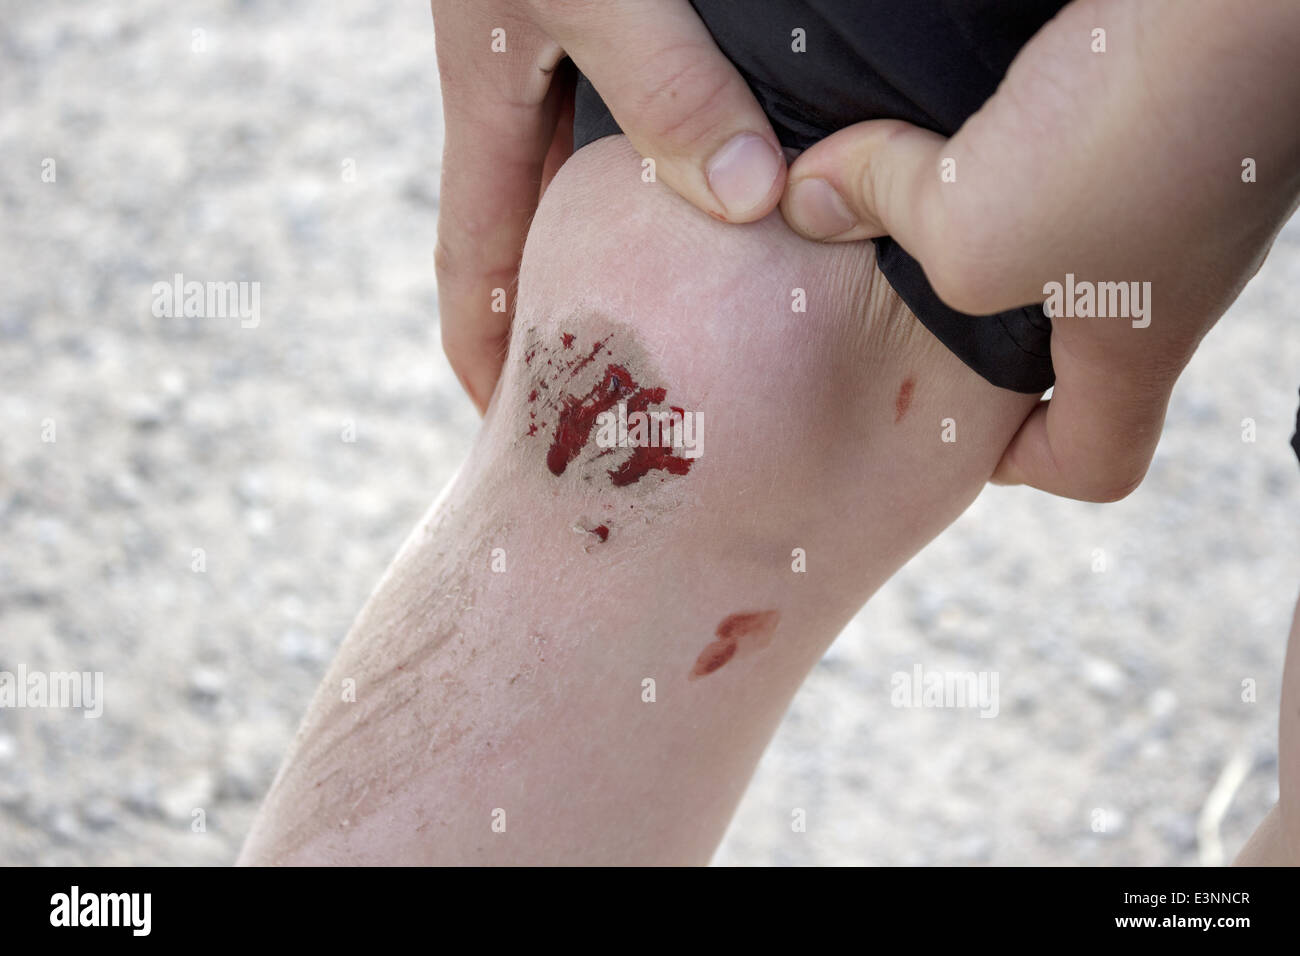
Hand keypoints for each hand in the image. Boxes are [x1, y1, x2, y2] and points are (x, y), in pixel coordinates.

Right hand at [431, 0, 785, 412]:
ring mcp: (560, 41)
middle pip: (536, 228)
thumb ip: (665, 87)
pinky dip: (679, 155)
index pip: (473, 259)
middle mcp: (517, 81)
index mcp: (485, 97)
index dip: (487, 353)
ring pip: (595, 170)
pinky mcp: (611, 4)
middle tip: (620, 388)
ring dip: (626, 238)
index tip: (512, 431)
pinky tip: (734, 177)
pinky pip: (652, 105)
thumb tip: (747, 200)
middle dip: (565, 310)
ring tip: (681, 306)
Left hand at [780, 0, 1299, 499]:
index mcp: (1133, 348)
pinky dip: (1014, 132)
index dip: (1022, 464)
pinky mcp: (1168, 110)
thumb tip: (806, 195)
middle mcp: (1164, 275)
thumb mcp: (973, 223)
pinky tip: (961, 99)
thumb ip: (881, 212)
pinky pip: (1076, 146)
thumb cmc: (1126, 146)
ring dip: (988, 208)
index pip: (1097, 462)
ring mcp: (1175, 191)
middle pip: (1070, 340)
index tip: (959, 425)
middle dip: (981, 320)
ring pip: (1064, 232)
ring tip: (911, 180)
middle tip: (904, 282)